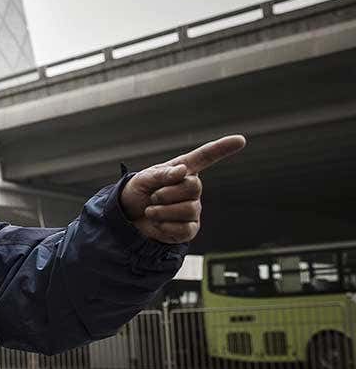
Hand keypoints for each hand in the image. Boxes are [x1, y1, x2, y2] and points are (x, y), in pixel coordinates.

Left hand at [120, 135, 246, 243]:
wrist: (128, 216)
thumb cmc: (139, 191)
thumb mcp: (144, 179)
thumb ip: (162, 174)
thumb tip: (183, 170)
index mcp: (183, 171)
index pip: (205, 157)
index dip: (222, 148)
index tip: (240, 139)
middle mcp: (192, 189)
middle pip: (194, 187)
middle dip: (166, 193)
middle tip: (153, 197)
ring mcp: (193, 209)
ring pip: (189, 209)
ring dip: (162, 211)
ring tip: (151, 210)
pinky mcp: (189, 229)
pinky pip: (185, 229)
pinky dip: (165, 226)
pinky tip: (158, 223)